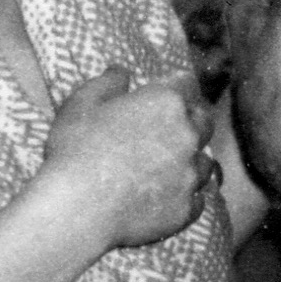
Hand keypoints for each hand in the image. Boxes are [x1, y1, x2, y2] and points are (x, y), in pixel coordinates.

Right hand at [43, 66, 216, 249]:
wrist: (78, 210)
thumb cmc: (75, 152)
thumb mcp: (82, 103)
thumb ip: (108, 82)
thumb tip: (122, 71)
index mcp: (167, 102)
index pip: (186, 82)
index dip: (174, 85)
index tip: (164, 91)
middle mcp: (188, 135)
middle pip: (204, 120)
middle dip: (190, 119)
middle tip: (169, 128)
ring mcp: (191, 174)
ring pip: (205, 161)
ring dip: (191, 159)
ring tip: (168, 166)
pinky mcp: (187, 208)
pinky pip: (197, 198)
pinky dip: (186, 195)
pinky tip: (166, 195)